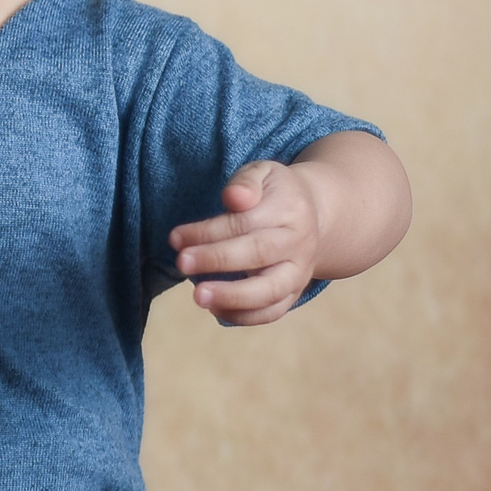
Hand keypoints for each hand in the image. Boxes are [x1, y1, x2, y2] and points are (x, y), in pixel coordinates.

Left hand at [169, 160, 322, 325]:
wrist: (315, 215)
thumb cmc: (275, 193)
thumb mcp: (264, 173)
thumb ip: (246, 181)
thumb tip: (234, 197)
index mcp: (290, 210)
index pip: (245, 222)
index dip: (208, 231)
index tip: (176, 237)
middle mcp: (298, 244)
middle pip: (258, 254)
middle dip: (217, 260)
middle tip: (182, 263)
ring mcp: (298, 272)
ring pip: (270, 291)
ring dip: (232, 297)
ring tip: (198, 297)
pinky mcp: (292, 293)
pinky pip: (272, 312)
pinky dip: (244, 317)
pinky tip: (213, 309)